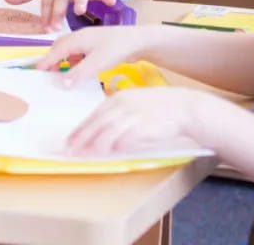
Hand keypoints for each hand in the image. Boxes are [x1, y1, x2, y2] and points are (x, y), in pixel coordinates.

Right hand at [35, 25, 152, 83]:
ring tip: (61, 72)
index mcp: (77, 39)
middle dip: (52, 58)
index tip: (37, 70)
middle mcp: (80, 36)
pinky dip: (73, 59)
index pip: (56, 51)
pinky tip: (79, 68)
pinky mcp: (97, 44)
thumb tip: (62, 84)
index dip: (46, 61)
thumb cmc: (117, 48)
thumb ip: (79, 73)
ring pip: (69, 48)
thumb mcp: (97, 63)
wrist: (139, 40)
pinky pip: (78, 51)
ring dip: (63, 59)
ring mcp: (89, 39)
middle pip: (59, 46)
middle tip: (48, 72)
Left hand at [65, 87, 210, 156]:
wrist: (184, 107)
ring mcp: (134, 115)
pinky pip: (126, 139)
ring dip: (95, 145)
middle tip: (70, 150)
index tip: (69, 140)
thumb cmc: (159, 108)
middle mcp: (123, 105)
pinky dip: (115, 147)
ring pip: (108, 132)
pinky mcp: (145, 126)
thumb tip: (100, 131)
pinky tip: (108, 154)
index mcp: (119, 98)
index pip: (94, 115)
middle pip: (97, 123)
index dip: (80, 129)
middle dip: (81, 138)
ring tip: (86, 155)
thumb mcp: (135, 104)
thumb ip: (118, 115)